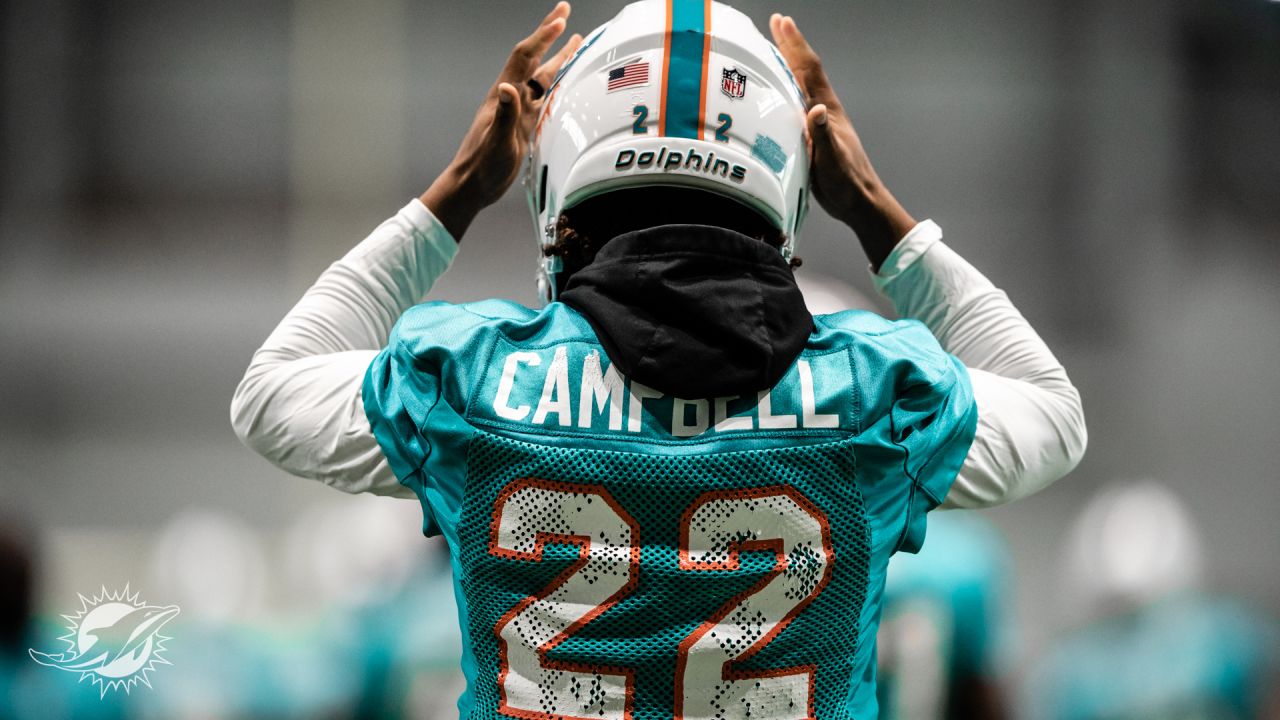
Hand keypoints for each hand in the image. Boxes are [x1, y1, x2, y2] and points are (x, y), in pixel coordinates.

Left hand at [422, 2, 582, 241]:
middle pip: (534, 59)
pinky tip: (567, 82)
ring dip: (558, 58)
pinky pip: (544, 98)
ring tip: (575, 42)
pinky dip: (557, 85)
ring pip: (542, 77)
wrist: (473, 185)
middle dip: (549, 35)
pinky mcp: (524, 125)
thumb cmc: (481, 166)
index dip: (542, 38)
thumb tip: (509, 88)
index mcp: (503, 96)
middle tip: (565, 12)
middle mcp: (511, 98)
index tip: (561, 21)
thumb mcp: (496, 141)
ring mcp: (519, 110)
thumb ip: (504, 115)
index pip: (524, 58)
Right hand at [769, 14, 915, 269]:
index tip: (782, 22)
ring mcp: (820, 122)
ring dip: (789, 63)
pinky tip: (777, 91)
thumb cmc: (847, 183)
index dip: (795, 46)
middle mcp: (824, 110)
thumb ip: (824, 135)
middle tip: (776, 22)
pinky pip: (797, 103)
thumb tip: (815, 109)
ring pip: (801, 85)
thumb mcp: (833, 161)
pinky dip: (786, 89)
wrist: (860, 201)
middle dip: (791, 45)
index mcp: (827, 111)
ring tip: (775, 47)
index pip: (809, 71)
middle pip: (805, 70)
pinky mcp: (814, 134)